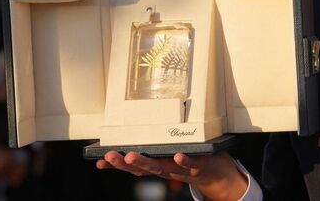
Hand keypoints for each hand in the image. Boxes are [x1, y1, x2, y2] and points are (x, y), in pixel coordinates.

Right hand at [96, 151, 247, 200]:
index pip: (133, 167)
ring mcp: (182, 169)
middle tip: (110, 156)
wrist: (220, 176)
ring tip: (132, 156)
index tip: (99, 161)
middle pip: (143, 168)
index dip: (116, 165)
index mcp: (159, 166)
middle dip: (125, 163)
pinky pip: (191, 163)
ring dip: (146, 163)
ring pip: (161, 167)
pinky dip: (183, 161)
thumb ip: (155, 154)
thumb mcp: (170, 159)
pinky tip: (176, 156)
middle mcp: (167, 169)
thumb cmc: (192, 163)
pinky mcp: (199, 165)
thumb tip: (137, 143)